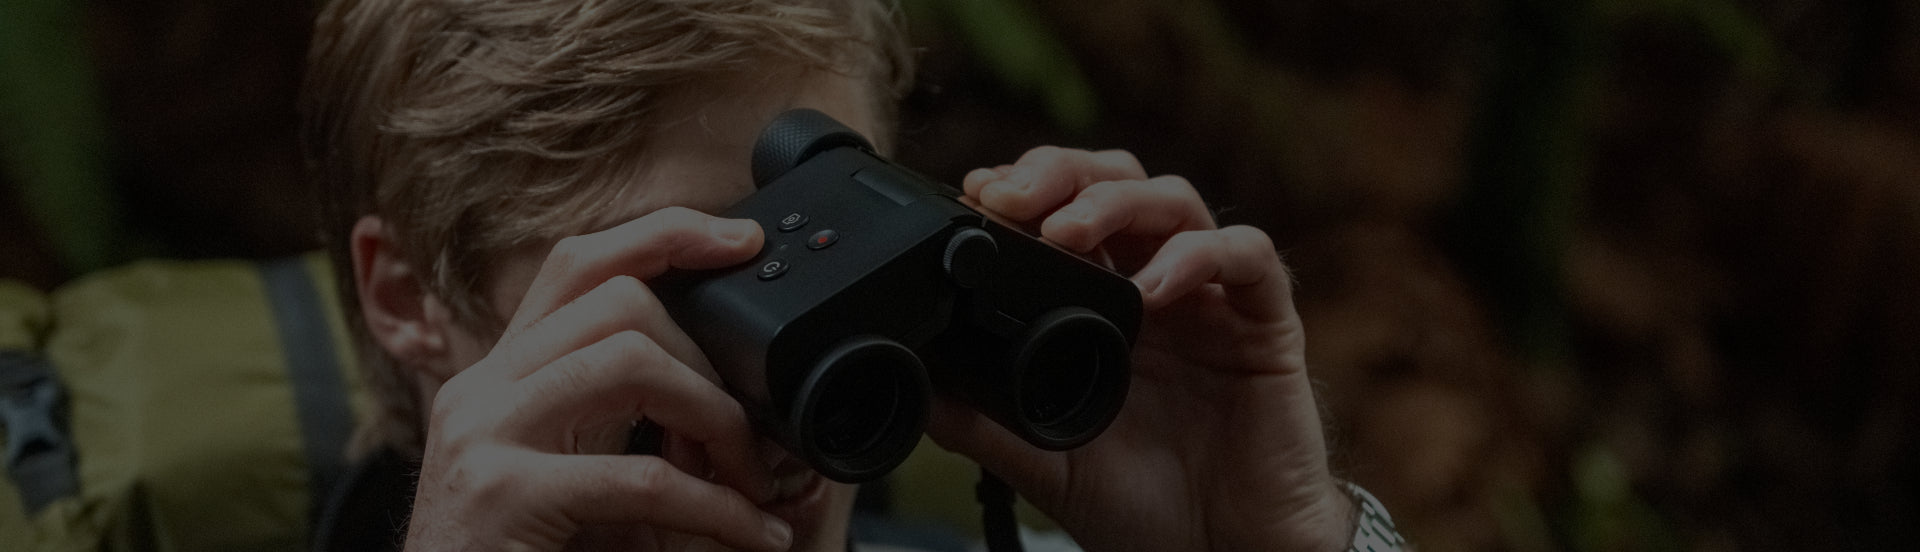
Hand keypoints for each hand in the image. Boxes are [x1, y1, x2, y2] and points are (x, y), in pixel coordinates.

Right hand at [403, 207, 791, 551]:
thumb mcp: (572, 481)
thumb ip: (626, 434)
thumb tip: (733, 416)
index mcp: (502, 378)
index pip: (578, 264)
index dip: (664, 235)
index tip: (739, 241)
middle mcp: (483, 392)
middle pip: (620, 303)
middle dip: (708, 361)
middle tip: (750, 438)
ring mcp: (485, 437)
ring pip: (633, 363)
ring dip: (717, 421)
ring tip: (752, 482)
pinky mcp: (504, 496)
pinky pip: (643, 479)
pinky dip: (719, 509)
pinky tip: (752, 533)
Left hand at [930, 147, 1353, 551]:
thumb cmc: (1143, 506)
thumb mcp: (1044, 462)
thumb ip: (983, 421)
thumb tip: (915, 387)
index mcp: (1102, 304)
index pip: (1064, 210)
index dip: (1026, 187)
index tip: (979, 194)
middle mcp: (1156, 285)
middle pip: (1116, 182)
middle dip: (1062, 174)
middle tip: (1013, 197)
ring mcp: (1212, 300)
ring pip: (1176, 202)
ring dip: (1118, 203)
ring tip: (1069, 231)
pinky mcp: (1266, 323)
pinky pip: (1250, 258)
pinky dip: (1202, 256)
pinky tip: (1156, 287)